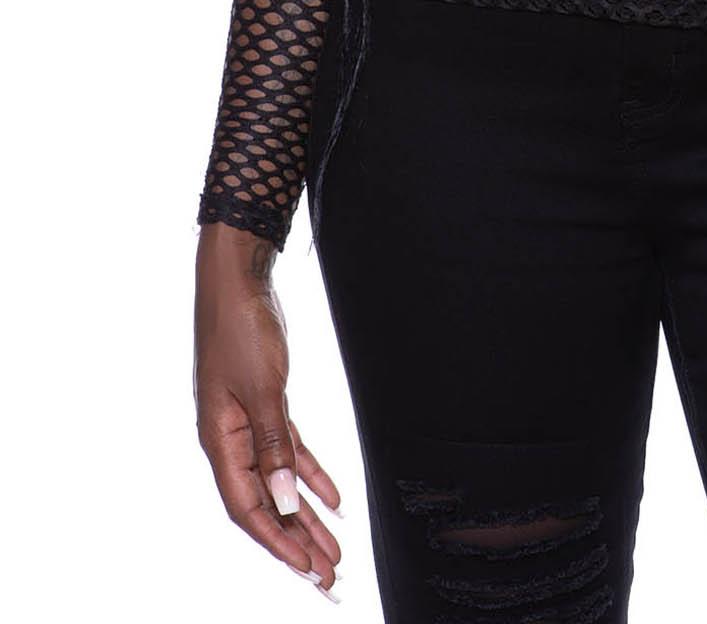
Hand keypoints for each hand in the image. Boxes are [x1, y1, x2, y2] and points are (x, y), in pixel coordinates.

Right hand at [194, 222, 343, 597]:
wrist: (237, 280)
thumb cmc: (241, 327)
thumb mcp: (263, 387)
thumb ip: (275, 446)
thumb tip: (287, 501)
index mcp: (220, 442)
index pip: (248, 508)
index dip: (277, 542)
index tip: (306, 570)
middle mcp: (231, 441)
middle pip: (266, 503)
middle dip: (296, 542)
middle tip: (327, 577)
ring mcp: (248, 424)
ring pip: (280, 483)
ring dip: (306, 516)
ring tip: (333, 550)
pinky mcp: (266, 406)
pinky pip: (289, 453)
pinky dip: (311, 476)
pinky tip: (334, 500)